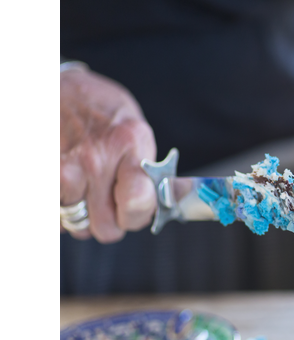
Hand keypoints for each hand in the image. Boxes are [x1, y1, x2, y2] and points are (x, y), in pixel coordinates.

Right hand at [60, 68, 156, 242]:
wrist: (55, 86)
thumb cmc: (99, 111)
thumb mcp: (135, 130)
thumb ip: (152, 169)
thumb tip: (179, 195)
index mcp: (131, 143)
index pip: (138, 202)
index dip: (135, 216)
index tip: (130, 209)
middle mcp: (98, 156)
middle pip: (106, 228)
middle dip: (106, 221)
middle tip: (102, 200)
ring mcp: (66, 164)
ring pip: (75, 226)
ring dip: (76, 216)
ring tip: (79, 189)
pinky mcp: (43, 171)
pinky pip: (51, 217)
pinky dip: (55, 210)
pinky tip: (61, 189)